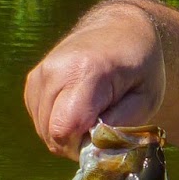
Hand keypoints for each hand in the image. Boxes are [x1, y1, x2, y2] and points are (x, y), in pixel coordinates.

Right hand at [24, 4, 165, 158]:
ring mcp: (40, 74)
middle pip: (51, 133)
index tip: (105, 137)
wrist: (120, 30)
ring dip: (68, 135)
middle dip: (77, 143)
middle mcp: (55, 71)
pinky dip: (58, 124)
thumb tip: (94, 149)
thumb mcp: (146, 98)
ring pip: (43, 130)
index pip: (64, 129)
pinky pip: (39, 119)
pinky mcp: (33, 81)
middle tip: (103, 129)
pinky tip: (79, 109)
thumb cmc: (141, 67)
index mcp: (86, 72)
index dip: (84, 146)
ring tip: (93, 116)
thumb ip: (120, 126)